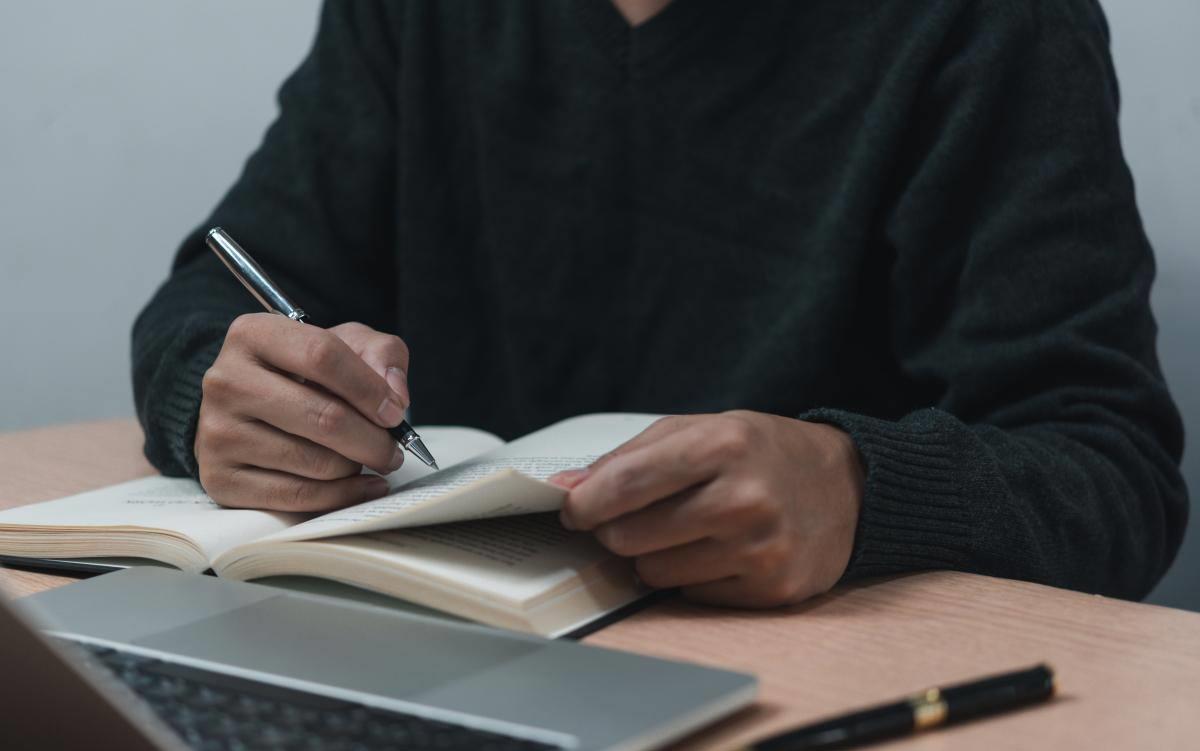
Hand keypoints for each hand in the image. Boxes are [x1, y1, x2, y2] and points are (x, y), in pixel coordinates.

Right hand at [196, 314, 411, 510]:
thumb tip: (394, 395)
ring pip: (315, 462)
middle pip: (324, 416)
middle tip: (394, 450)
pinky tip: (362, 485)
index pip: (323, 356)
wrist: (248, 410)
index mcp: (253, 335)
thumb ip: (380, 353)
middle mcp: (226, 381)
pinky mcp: (221, 479)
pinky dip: (342, 495)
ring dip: (356, 466)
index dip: (370, 387)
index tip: (396, 411)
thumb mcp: (344, 343)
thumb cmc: (305, 374)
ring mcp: (217, 433)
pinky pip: (297, 496)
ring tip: (368, 459)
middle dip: (374, 439)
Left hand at [552, 411, 864, 606]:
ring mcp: (761, 548)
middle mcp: (744, 498)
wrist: (846, 486)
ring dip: (653, 555)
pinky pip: (690, 595)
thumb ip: (630, 457)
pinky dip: (690, 577)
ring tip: (687, 530)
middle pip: (628, 535)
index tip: (573, 509)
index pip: (624, 484)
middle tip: (636, 517)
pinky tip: (718, 551)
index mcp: (723, 443)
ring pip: (653, 572)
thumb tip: (566, 491)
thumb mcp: (702, 429)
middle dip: (616, 529)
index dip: (584, 503)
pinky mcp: (772, 589)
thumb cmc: (761, 453)